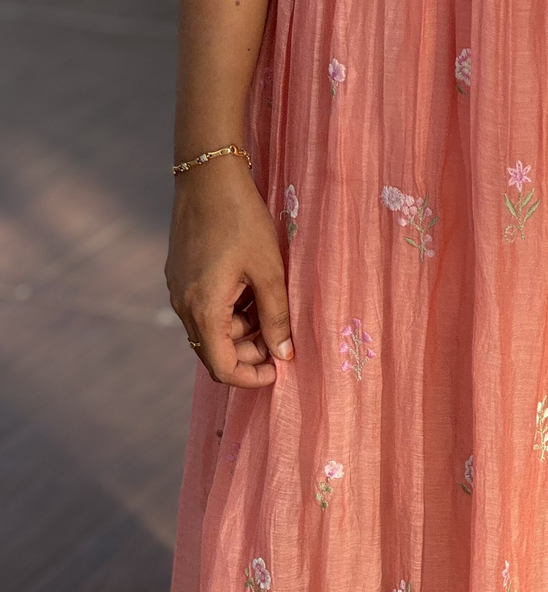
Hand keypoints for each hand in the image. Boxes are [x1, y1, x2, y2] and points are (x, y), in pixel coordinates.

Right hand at [165, 158, 292, 386]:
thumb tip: (285, 355)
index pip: (223, 368)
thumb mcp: (269, 272)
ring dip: (242, 333)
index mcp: (204, 310)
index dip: (251, 377)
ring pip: (211, 332)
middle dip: (249, 354)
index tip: (278, 369)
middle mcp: (184, 306)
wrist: (208, 174)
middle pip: (215, 353)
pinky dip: (230, 313)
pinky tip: (252, 293)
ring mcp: (179, 290)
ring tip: (270, 310)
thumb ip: (276, 318)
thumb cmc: (241, 220)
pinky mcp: (180, 276)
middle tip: (280, 339)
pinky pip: (205, 310)